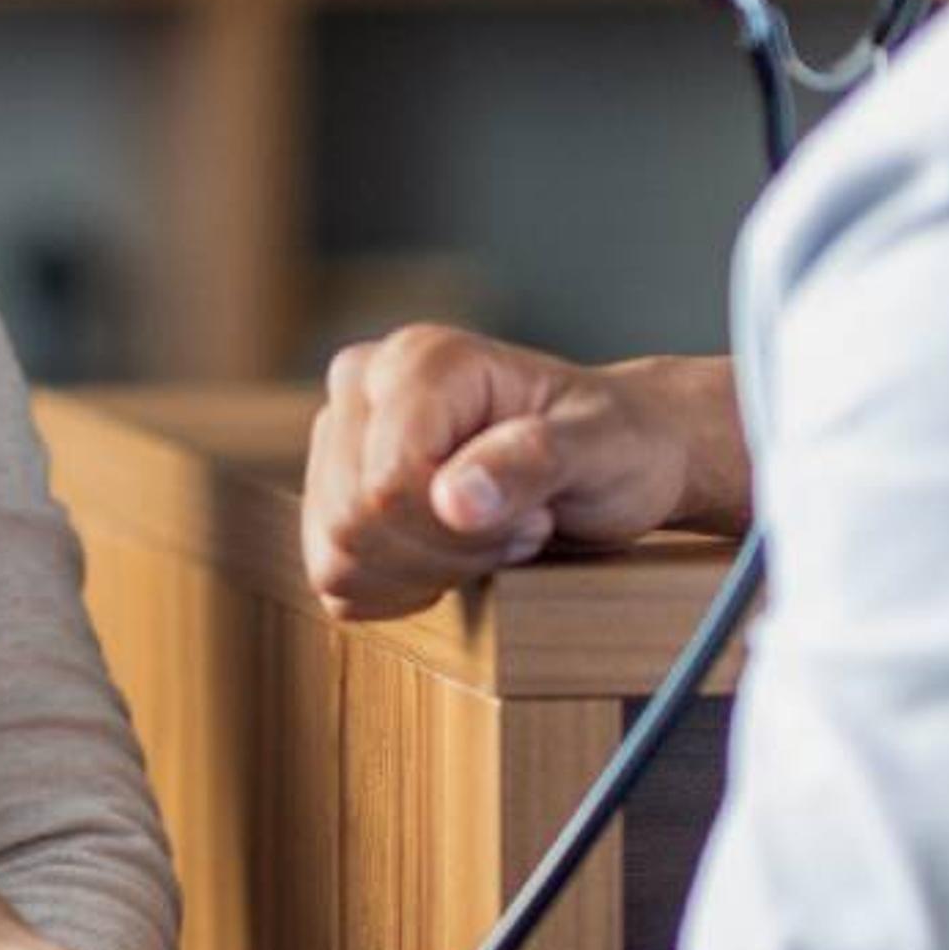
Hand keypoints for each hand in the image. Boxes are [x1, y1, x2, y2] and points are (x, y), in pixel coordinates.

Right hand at [301, 329, 746, 621]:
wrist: (615, 456)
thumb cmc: (617, 441)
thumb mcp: (603, 447)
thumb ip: (533, 462)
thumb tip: (454, 500)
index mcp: (421, 359)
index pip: (389, 480)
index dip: (459, 526)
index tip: (534, 512)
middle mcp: (362, 387)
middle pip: (356, 518)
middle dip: (446, 552)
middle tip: (522, 529)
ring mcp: (337, 441)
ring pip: (336, 553)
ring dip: (426, 572)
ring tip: (492, 538)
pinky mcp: (331, 495)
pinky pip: (333, 577)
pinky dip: (399, 589)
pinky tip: (453, 560)